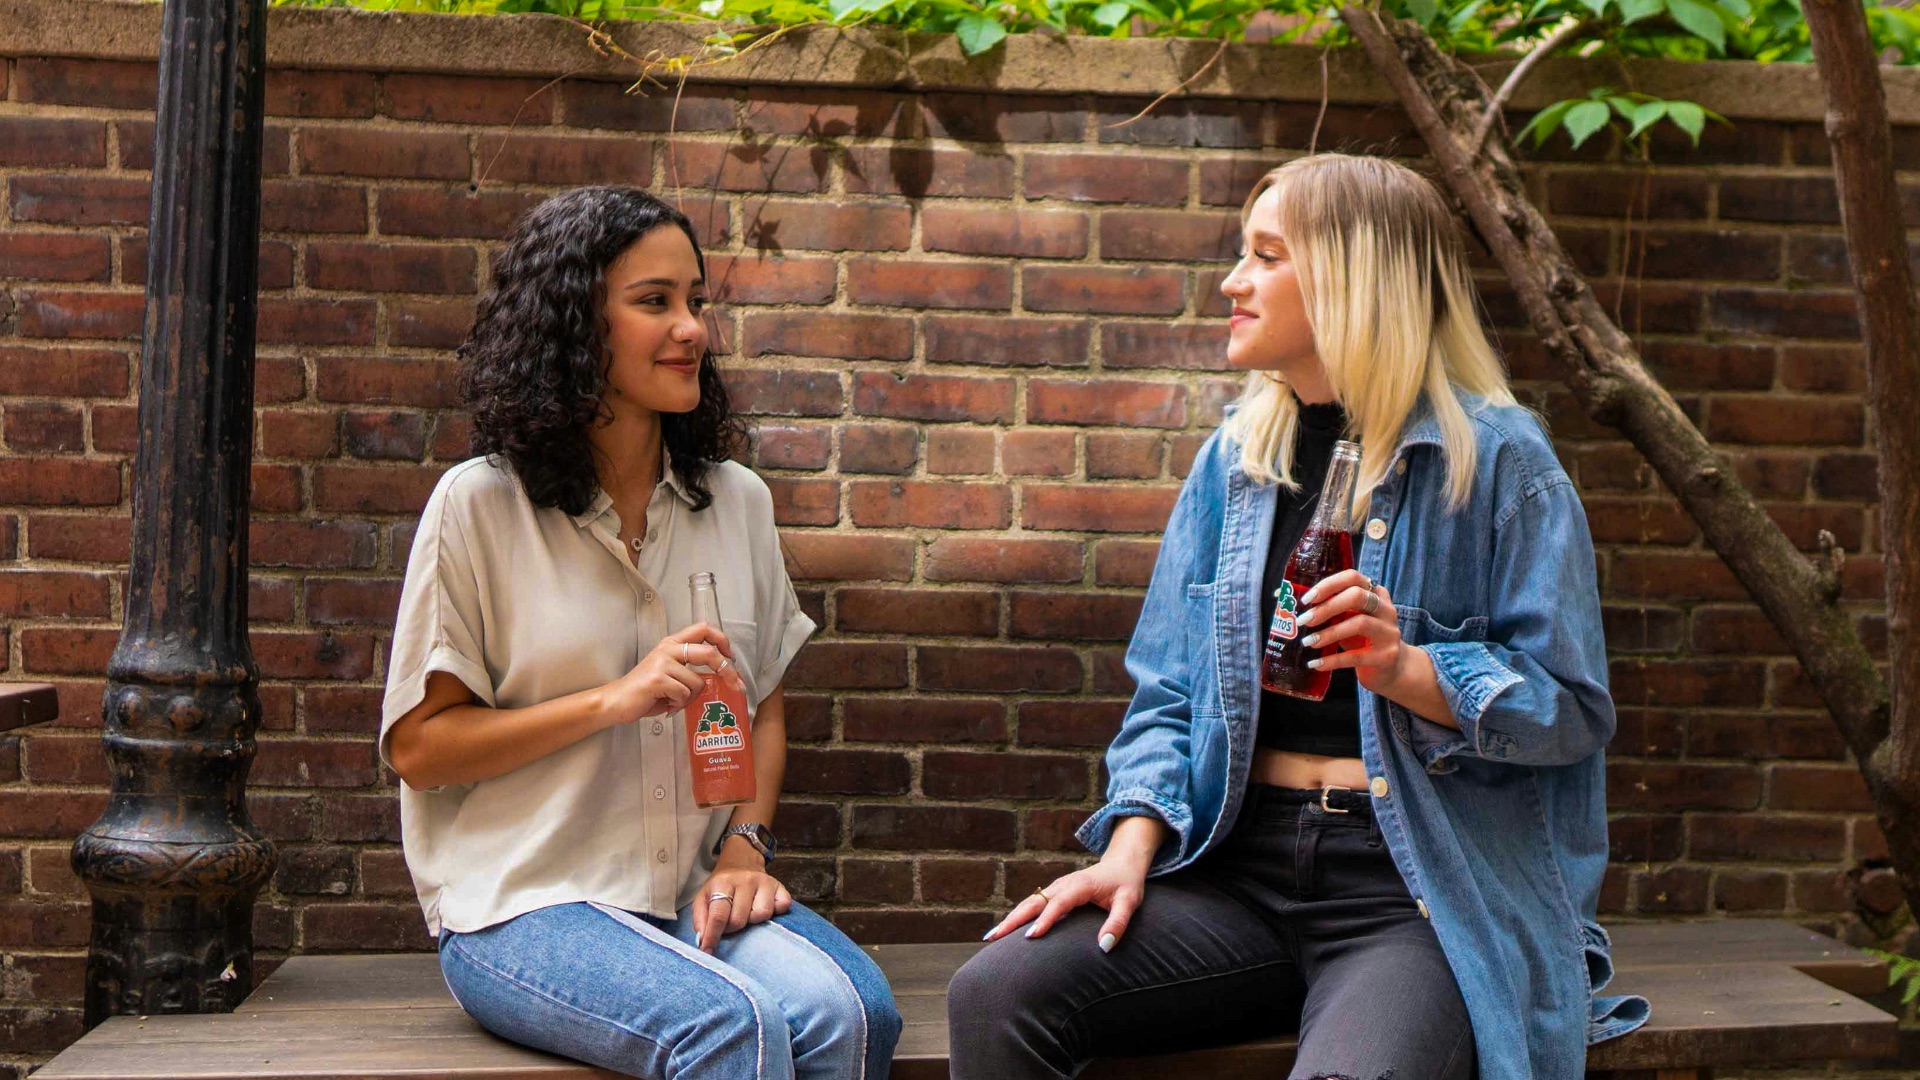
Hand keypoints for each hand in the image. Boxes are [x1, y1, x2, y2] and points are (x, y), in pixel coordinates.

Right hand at [600, 624, 742, 725]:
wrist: (618, 701)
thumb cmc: (647, 691)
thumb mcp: (671, 673)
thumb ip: (691, 669)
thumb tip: (722, 677)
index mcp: (672, 643)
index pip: (703, 629)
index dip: (722, 640)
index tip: (730, 656)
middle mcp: (668, 648)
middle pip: (708, 652)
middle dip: (727, 670)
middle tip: (735, 685)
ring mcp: (662, 662)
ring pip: (697, 681)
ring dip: (691, 698)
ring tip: (675, 702)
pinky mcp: (658, 678)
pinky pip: (684, 694)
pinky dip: (679, 704)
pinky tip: (667, 705)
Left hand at [693, 849, 790, 953]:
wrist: (741, 864)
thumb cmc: (721, 887)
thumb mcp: (703, 897)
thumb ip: (700, 919)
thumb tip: (703, 940)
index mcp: (723, 882)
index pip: (718, 915)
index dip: (712, 936)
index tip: (708, 951)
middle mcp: (745, 880)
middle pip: (740, 920)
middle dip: (732, 928)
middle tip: (730, 923)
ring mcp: (765, 882)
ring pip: (761, 915)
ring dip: (753, 921)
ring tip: (747, 913)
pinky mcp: (780, 887)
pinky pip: (782, 907)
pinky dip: (775, 913)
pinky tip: (763, 907)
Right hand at [982, 858, 1146, 953]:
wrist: (1122, 863)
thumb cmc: (1126, 884)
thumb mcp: (1130, 902)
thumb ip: (1118, 923)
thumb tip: (1104, 947)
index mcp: (1079, 885)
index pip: (1058, 904)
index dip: (1044, 920)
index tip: (1030, 937)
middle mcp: (1062, 885)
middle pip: (1033, 902)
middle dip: (1012, 920)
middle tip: (992, 938)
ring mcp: (1056, 888)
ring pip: (1028, 903)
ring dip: (1010, 919)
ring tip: (990, 938)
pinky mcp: (1054, 893)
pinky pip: (1032, 905)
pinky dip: (1017, 917)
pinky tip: (1006, 931)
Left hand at [1297, 570, 1411, 696]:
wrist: (1390, 668)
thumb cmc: (1361, 638)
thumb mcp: (1347, 618)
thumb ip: (1326, 608)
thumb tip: (1281, 596)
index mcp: (1374, 593)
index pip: (1352, 577)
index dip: (1328, 585)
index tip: (1306, 599)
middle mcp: (1385, 608)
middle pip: (1357, 596)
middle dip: (1327, 608)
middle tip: (1304, 621)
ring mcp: (1389, 632)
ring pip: (1359, 623)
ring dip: (1328, 633)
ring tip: (1308, 642)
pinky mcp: (1386, 656)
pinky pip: (1357, 656)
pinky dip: (1333, 660)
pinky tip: (1316, 664)